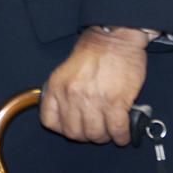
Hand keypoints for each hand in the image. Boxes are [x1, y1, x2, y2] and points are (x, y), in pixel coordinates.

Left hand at [39, 25, 147, 144]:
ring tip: (109, 130)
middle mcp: (72, 95)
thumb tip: (68, 115)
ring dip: (104, 136)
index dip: (63, 128)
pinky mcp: (116, 102)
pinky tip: (122, 133)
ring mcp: (93, 100)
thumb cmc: (94, 50)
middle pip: (75, 133)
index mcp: (57, 86)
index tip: (72, 127)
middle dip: (86, 135)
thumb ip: (63, 92)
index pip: (50, 122)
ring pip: (96, 135)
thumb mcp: (66, 70)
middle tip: (95, 130)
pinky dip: (121, 136)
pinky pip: (117, 130)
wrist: (115, 36)